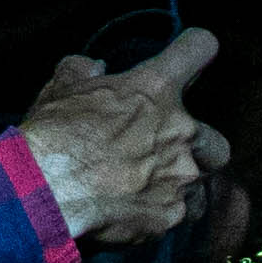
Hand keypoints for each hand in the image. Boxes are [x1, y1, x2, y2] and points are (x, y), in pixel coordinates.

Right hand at [20, 27, 230, 248]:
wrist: (47, 192)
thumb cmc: (54, 137)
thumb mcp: (61, 89)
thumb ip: (82, 71)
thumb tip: (92, 68)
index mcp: (156, 88)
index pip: (200, 48)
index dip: (193, 51)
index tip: (186, 63)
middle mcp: (180, 129)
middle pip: (214, 136)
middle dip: (195, 144)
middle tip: (162, 150)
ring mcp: (181, 174)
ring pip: (203, 177)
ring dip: (183, 180)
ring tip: (152, 186)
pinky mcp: (172, 214)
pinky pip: (181, 212)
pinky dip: (162, 212)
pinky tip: (135, 212)